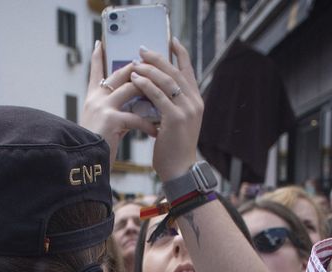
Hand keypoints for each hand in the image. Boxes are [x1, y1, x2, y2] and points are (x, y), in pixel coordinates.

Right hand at [80, 40, 157, 158]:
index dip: (97, 57)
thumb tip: (134, 106)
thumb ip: (116, 112)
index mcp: (92, 99)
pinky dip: (149, 125)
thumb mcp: (102, 125)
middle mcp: (96, 98)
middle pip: (120, 73)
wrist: (86, 165)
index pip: (95, 72)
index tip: (101, 44)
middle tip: (154, 69)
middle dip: (139, 69)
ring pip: (131, 88)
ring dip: (150, 92)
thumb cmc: (96, 149)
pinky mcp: (111, 119)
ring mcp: (102, 107)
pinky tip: (156, 132)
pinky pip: (136, 117)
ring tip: (162, 99)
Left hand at [127, 39, 204, 180]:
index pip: (189, 70)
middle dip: (158, 58)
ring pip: (167, 81)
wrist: (180, 170)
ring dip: (149, 69)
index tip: (170, 41)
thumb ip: (171, 105)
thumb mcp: (176, 122)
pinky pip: (158, 96)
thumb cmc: (173, 148)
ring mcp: (187, 110)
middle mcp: (195, 102)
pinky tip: (135, 80)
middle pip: (175, 71)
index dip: (180, 53)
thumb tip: (155, 90)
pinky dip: (146, 86)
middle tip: (142, 49)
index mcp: (196, 101)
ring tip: (135, 63)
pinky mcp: (176, 119)